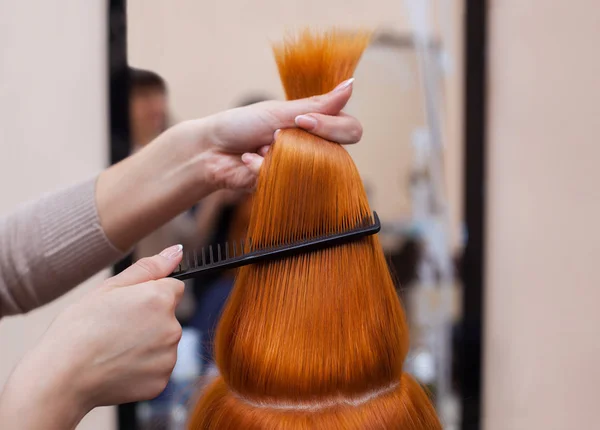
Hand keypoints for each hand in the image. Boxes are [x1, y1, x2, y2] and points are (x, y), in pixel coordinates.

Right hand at [0, 245, 184, 428]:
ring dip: (146, 345)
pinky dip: (142, 368)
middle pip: (168, 317)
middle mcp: (172, 327)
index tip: (128, 306)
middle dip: (149, 320)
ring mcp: (168, 357)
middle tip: (115, 329)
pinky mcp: (161, 382)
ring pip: (163, 343)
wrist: (61, 377)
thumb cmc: (79, 328)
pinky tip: (118, 367)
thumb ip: (149, 268)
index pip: (172, 288)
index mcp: (160, 299)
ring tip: (114, 349)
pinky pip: (157, 368)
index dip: (149, 294)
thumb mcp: (110, 288)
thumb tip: (177, 251)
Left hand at [176, 77, 360, 189]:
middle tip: (274, 136)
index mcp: (317, 126)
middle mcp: (313, 150)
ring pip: (308, 169)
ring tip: (257, 148)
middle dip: (297, 142)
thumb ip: (318, 105)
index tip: (303, 121)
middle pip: (336, 154)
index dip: (332, 128)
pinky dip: (261, 168)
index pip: (350, 130)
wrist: (210, 150)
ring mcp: (299, 170)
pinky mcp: (284, 187)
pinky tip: (248, 161)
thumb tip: (352, 84)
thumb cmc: (241, 125)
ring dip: (276, 154)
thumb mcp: (280, 112)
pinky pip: (285, 180)